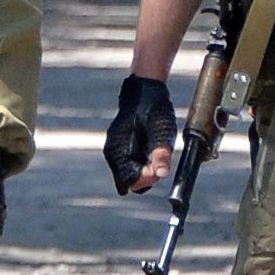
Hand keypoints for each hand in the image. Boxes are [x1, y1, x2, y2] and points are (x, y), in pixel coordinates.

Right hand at [107, 75, 176, 194]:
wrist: (144, 92)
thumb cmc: (153, 110)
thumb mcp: (162, 130)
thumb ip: (161, 153)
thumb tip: (161, 174)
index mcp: (120, 149)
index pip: (130, 181)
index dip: (147, 178)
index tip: (159, 166)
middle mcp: (113, 153)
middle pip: (129, 181)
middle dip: (146, 175)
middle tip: (158, 158)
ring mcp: (114, 151)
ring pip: (129, 175)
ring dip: (143, 169)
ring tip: (153, 149)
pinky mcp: (118, 149)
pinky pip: (129, 166)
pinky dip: (140, 162)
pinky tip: (148, 147)